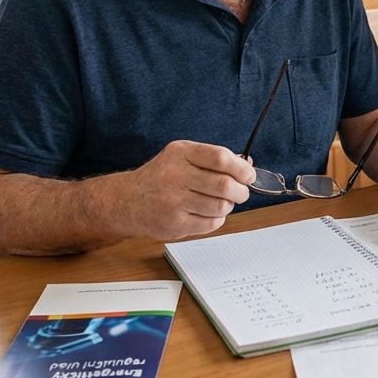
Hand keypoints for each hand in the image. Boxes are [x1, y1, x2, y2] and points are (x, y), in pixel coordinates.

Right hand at [124, 140, 254, 239]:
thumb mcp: (182, 156)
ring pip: (220, 206)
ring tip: (222, 202)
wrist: (128, 201)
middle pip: (224, 185)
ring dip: (228, 206)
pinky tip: (208, 213)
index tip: (248, 175)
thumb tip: (246, 165)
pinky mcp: (174, 223)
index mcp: (180, 153)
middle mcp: (175, 175)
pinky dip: (216, 219)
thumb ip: (213, 159)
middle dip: (241, 190)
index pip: (220, 158)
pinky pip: (211, 224)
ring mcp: (173, 201)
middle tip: (241, 192)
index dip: (241, 169)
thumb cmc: (161, 177)